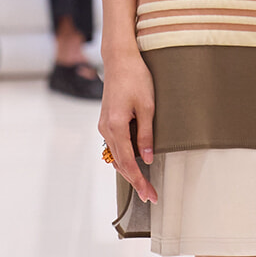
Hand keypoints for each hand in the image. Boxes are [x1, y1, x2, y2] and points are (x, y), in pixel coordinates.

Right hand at [99, 50, 156, 202]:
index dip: (139, 181)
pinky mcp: (106, 121)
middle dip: (135, 181)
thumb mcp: (148, 107)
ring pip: (116, 157)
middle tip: (151, 196)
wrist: (120, 59)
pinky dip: (124, 159)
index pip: (128, 162)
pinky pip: (115, 146)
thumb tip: (147, 159)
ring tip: (145, 185)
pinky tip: (135, 165)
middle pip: (120, 164)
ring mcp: (104, 125)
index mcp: (116, 126)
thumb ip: (146, 134)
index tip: (150, 195)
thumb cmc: (136, 78)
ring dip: (129, 171)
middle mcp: (106, 128)